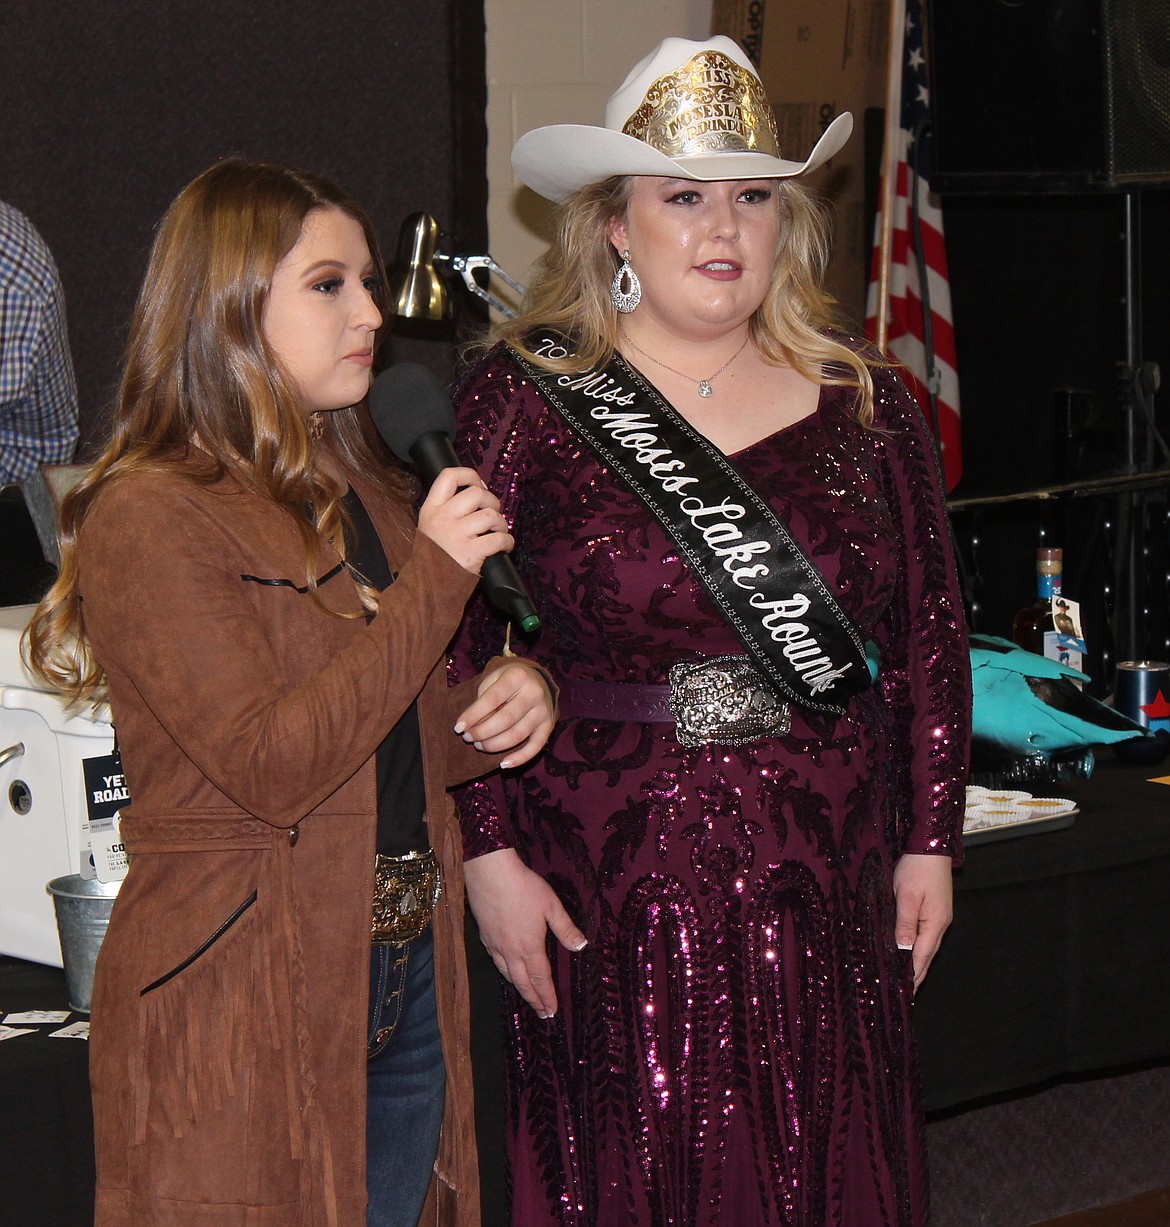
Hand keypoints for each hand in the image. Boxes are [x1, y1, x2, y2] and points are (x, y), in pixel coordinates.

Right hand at [417, 467, 512, 573]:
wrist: (427, 588)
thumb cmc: (433, 557)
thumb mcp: (429, 527)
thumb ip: (447, 509)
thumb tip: (479, 491)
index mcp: (431, 509)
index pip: (449, 476)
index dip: (469, 475)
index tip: (479, 485)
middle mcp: (443, 518)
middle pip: (476, 493)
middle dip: (492, 502)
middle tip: (492, 515)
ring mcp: (457, 535)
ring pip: (491, 515)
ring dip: (501, 524)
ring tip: (498, 532)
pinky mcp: (471, 553)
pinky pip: (500, 538)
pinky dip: (507, 541)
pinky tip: (504, 546)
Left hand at [454, 663, 555, 768]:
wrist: (536, 680)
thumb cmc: (507, 682)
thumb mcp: (493, 680)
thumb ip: (483, 700)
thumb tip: (473, 727)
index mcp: (517, 677)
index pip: (492, 699)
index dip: (473, 715)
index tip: (458, 727)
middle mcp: (534, 693)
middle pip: (505, 719)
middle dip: (482, 732)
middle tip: (468, 737)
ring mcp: (544, 711)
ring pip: (517, 735)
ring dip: (494, 745)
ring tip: (479, 745)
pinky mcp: (549, 726)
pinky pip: (535, 747)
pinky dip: (520, 758)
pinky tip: (503, 764)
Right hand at [464, 847, 586, 1017]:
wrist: (490, 875)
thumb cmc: (525, 888)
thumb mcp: (551, 906)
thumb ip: (566, 928)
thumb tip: (581, 947)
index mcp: (530, 947)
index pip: (541, 978)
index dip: (547, 996)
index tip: (552, 1010)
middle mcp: (511, 952)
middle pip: (523, 983)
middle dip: (534, 1000)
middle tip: (541, 1013)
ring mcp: (495, 945)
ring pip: (507, 974)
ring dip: (518, 988)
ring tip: (526, 995)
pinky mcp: (484, 936)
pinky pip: (495, 961)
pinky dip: (504, 971)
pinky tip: (505, 968)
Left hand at [892, 852, 953, 992]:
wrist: (930, 847)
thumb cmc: (918, 868)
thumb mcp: (907, 894)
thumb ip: (905, 921)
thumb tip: (903, 949)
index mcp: (935, 923)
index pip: (922, 956)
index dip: (912, 975)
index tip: (903, 993)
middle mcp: (939, 924)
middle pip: (927, 955)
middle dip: (917, 975)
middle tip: (904, 995)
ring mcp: (938, 917)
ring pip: (927, 947)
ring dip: (917, 963)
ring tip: (906, 981)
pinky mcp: (934, 910)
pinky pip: (924, 936)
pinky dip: (917, 949)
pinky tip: (908, 952)